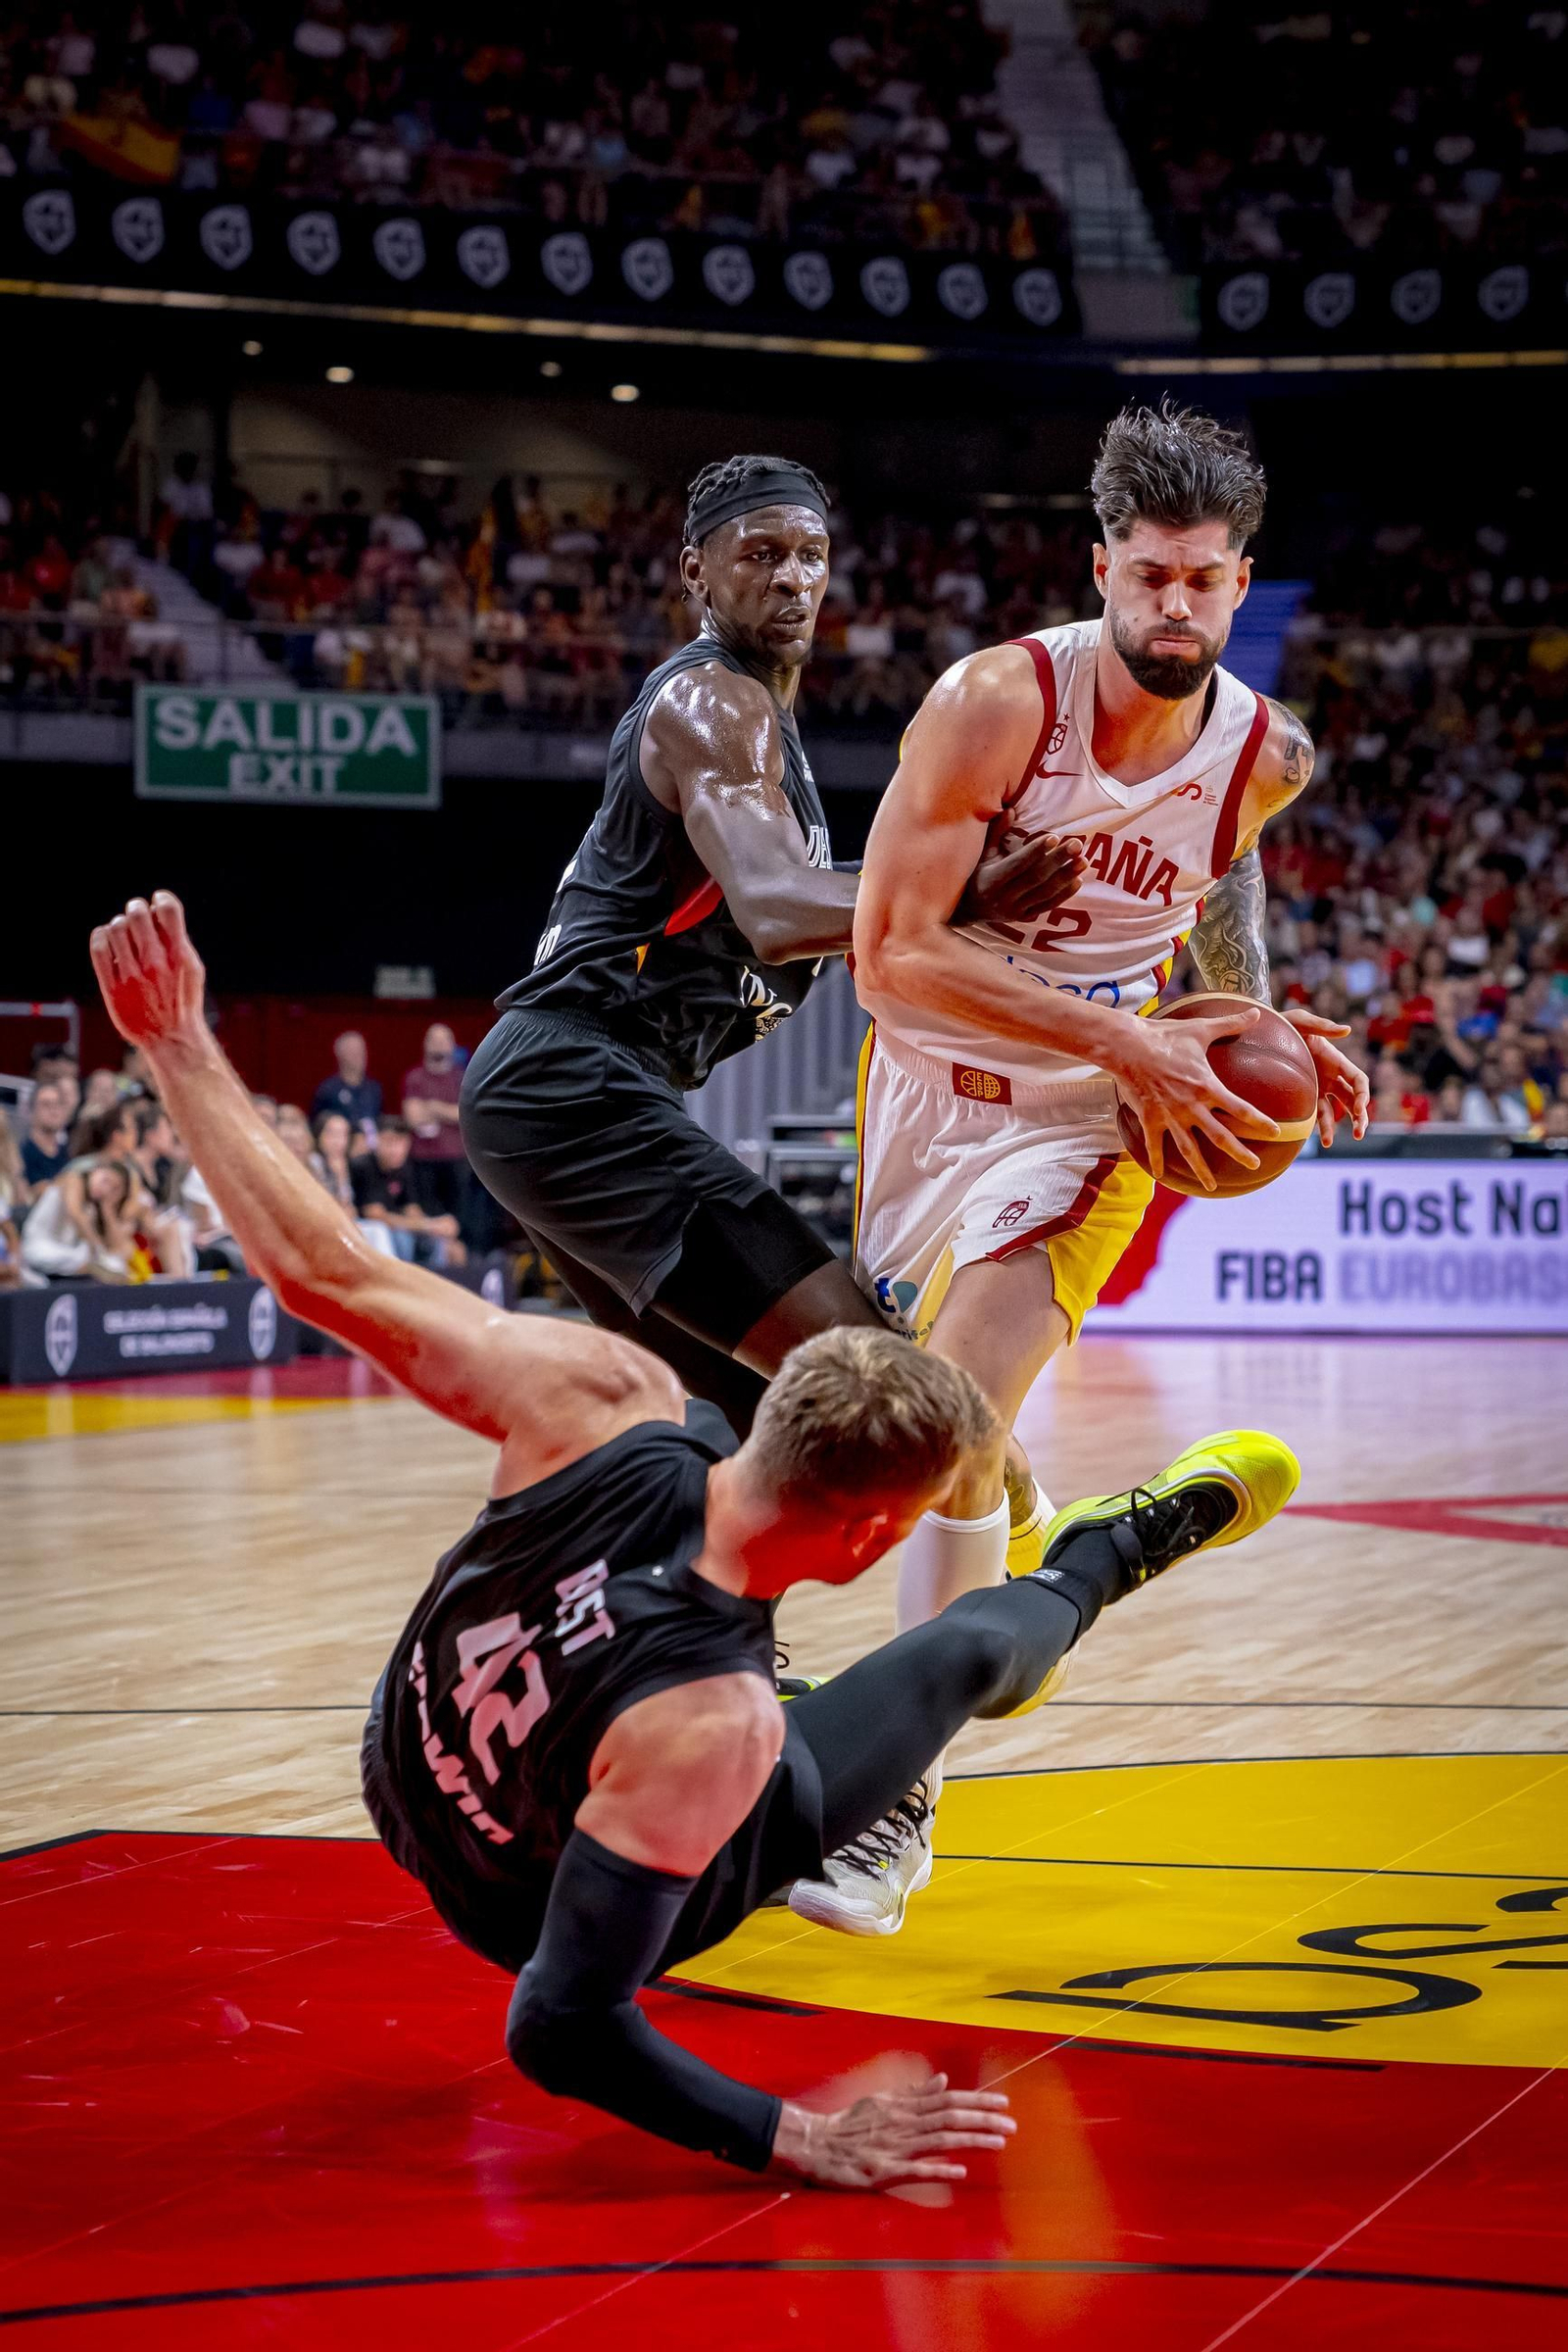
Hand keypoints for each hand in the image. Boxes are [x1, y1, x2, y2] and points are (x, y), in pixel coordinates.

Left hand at [89, 892, 206, 1055]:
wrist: (170, 1037)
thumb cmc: (182, 1000)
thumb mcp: (192, 969)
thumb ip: (178, 940)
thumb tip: (158, 909)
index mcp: (180, 957)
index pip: (168, 909)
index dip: (161, 898)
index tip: (158, 901)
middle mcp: (155, 964)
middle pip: (137, 914)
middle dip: (136, 909)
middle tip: (137, 915)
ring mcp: (132, 976)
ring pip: (116, 928)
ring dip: (119, 925)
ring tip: (124, 934)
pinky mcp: (113, 988)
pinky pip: (99, 948)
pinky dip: (101, 937)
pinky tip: (107, 940)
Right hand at [772, 2072, 1014, 2188]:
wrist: (814, 2145)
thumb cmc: (848, 2126)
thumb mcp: (880, 2101)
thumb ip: (913, 2093)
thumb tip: (942, 2080)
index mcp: (902, 2106)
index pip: (947, 2100)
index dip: (976, 2100)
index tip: (1003, 2102)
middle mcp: (903, 2122)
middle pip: (949, 2116)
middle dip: (983, 2118)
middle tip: (1012, 2122)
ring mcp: (894, 2147)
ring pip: (940, 2139)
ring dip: (972, 2139)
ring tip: (999, 2141)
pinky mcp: (883, 2171)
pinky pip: (915, 2170)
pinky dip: (939, 2169)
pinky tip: (960, 2171)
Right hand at [957, 822, 1085, 929]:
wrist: (969, 911)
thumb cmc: (976, 875)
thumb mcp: (983, 854)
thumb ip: (996, 833)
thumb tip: (1010, 810)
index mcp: (991, 880)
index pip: (1017, 864)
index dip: (1036, 851)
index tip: (1054, 837)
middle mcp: (1003, 898)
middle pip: (1036, 878)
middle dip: (1058, 860)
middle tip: (1077, 845)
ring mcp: (1015, 911)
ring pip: (1044, 893)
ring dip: (1066, 877)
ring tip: (1083, 861)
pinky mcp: (1024, 919)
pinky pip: (1047, 907)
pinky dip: (1063, 895)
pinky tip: (1077, 881)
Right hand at [1113, 1005, 1280, 1190]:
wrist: (1126, 1046)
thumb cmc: (1165, 1035)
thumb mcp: (1200, 1028)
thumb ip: (1231, 1023)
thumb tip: (1258, 1012)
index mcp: (1207, 1087)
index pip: (1240, 1109)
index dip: (1260, 1122)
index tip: (1276, 1132)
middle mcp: (1192, 1107)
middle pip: (1221, 1137)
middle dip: (1240, 1153)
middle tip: (1255, 1165)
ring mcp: (1170, 1116)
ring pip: (1189, 1150)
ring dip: (1201, 1170)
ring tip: (1212, 1187)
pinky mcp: (1149, 1118)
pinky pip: (1154, 1145)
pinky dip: (1157, 1161)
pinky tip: (1161, 1176)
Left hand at [1280, 1009, 1369, 1144]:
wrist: (1261, 1033)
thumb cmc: (1283, 1023)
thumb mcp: (1301, 1021)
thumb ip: (1322, 1026)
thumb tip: (1347, 1030)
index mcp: (1336, 1060)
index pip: (1358, 1080)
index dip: (1363, 1095)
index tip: (1359, 1109)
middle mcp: (1331, 1075)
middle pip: (1353, 1099)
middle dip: (1360, 1116)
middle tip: (1359, 1134)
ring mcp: (1318, 1087)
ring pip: (1334, 1111)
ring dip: (1335, 1127)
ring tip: (1329, 1144)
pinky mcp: (1304, 1096)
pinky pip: (1315, 1115)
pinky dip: (1320, 1127)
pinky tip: (1319, 1140)